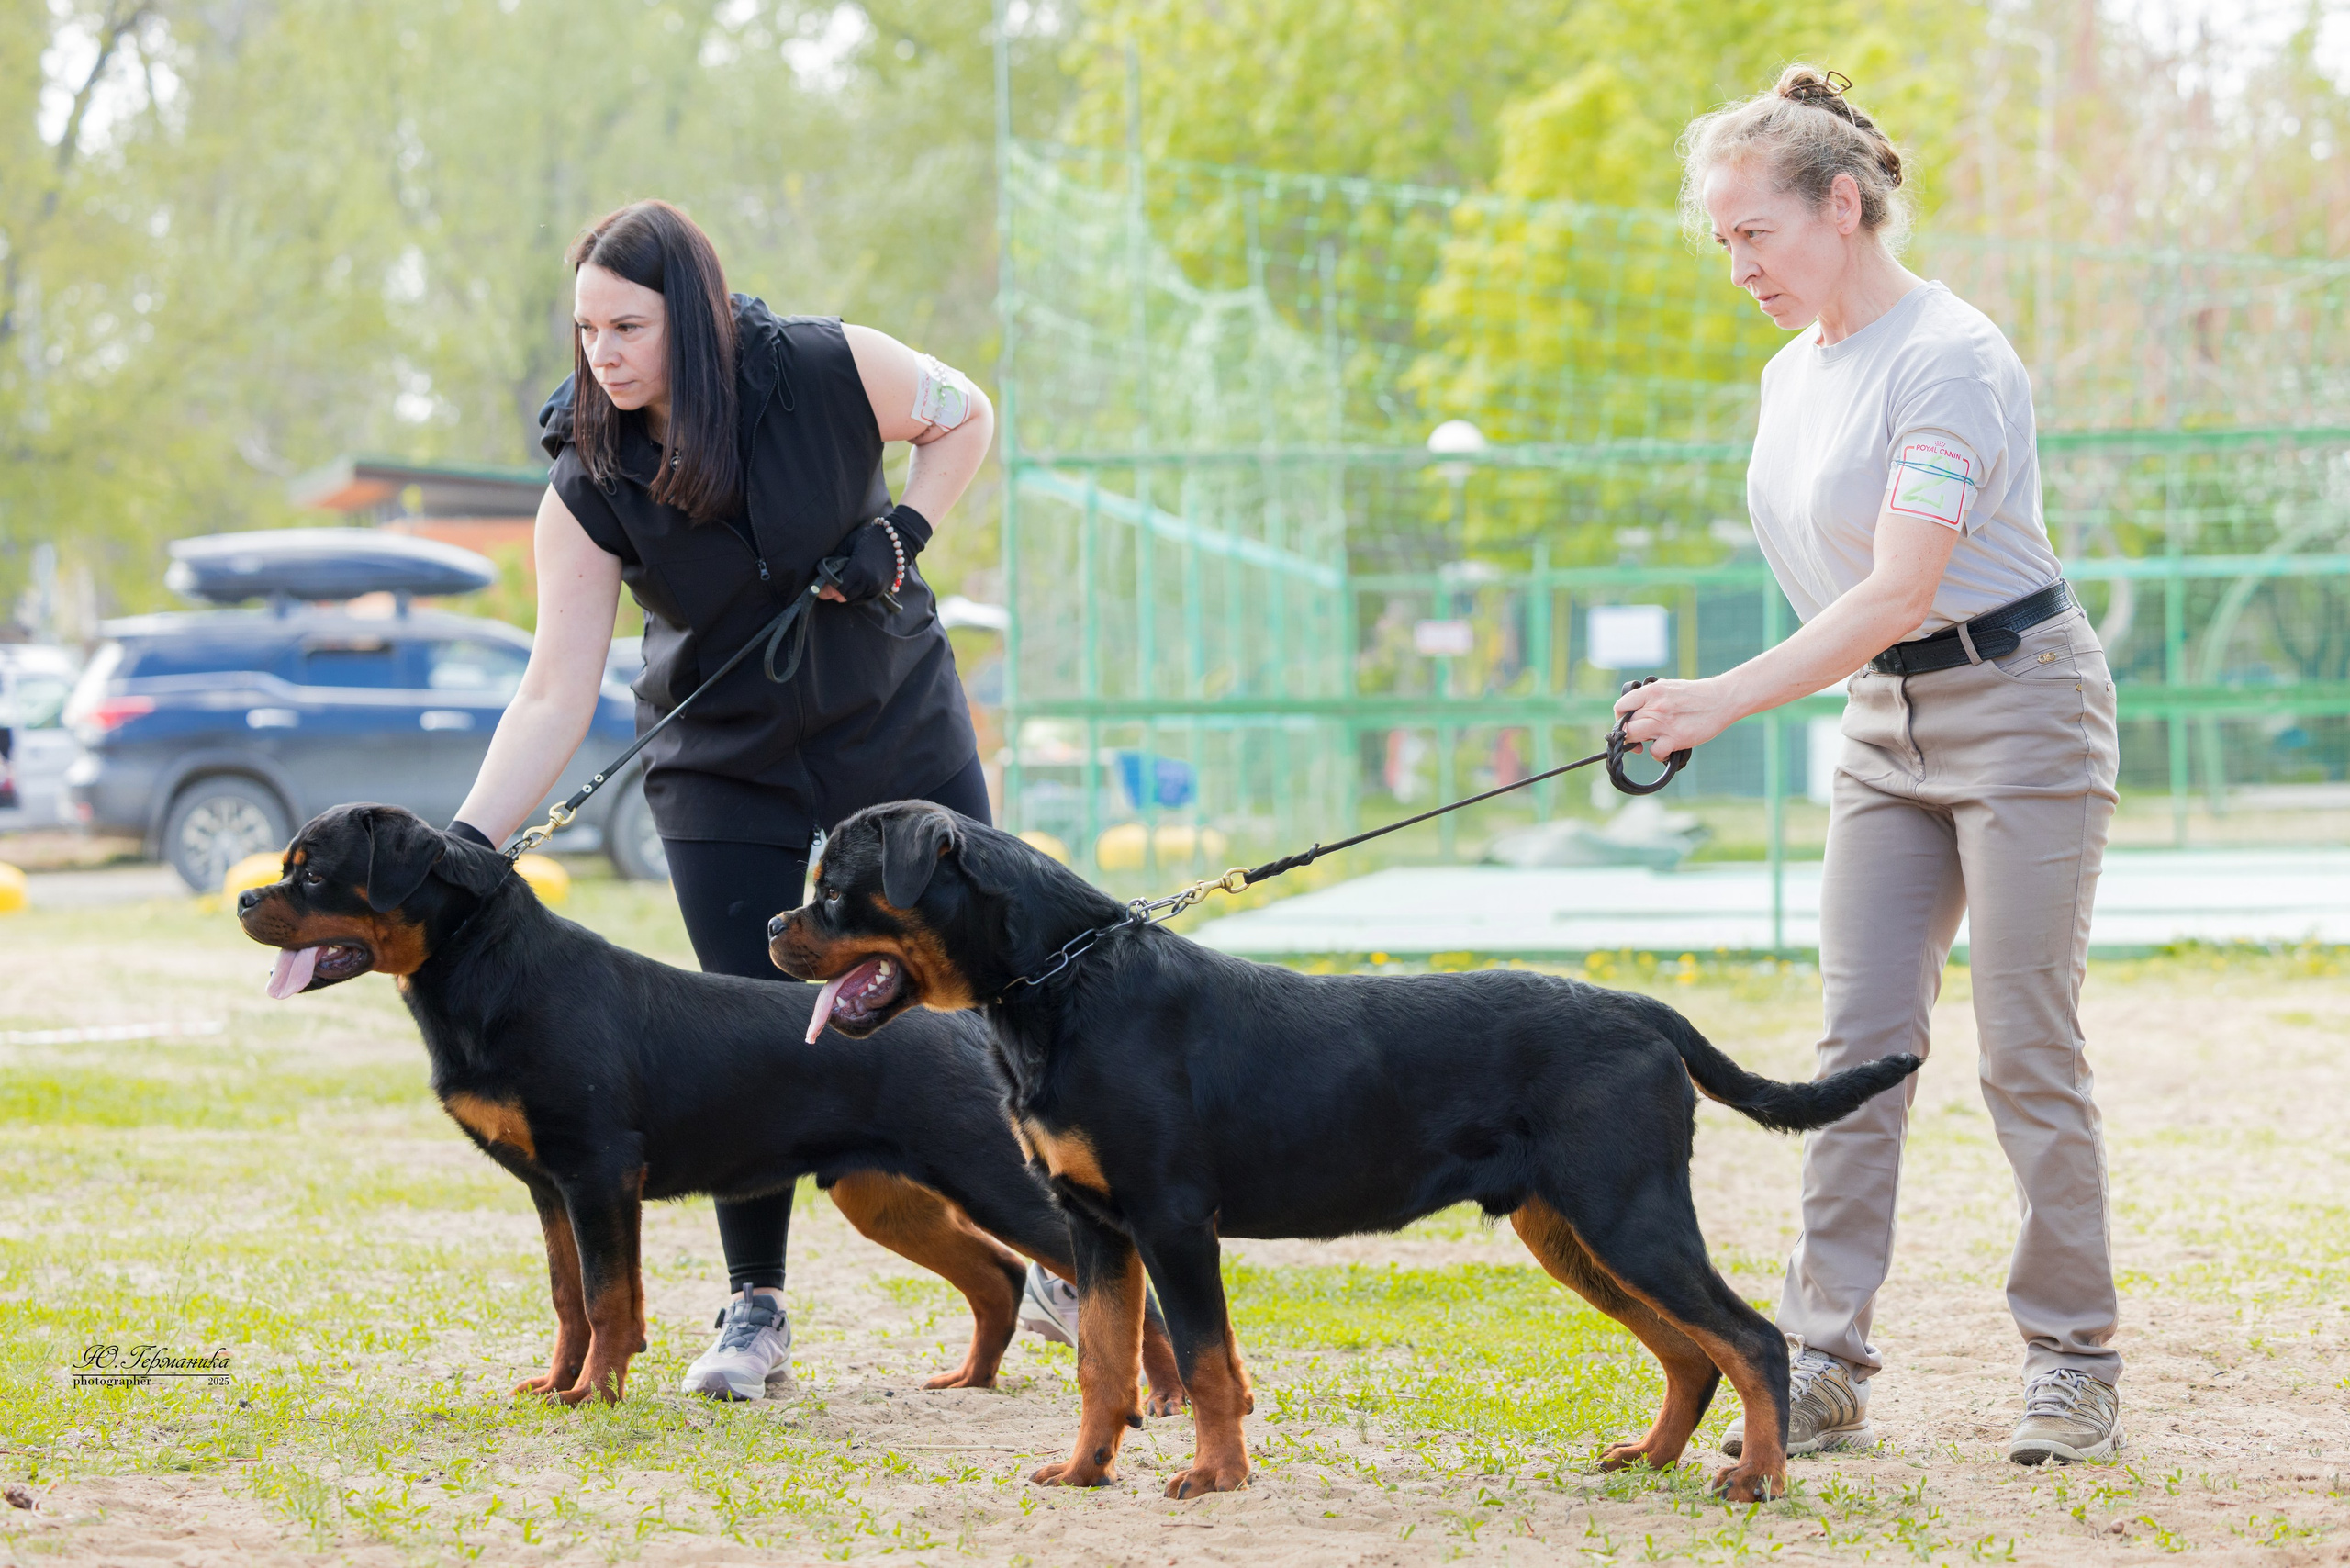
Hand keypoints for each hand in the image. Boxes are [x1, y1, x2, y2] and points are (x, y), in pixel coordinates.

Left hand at [825, 521, 901, 604]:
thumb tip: (823, 571)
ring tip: (838, 585)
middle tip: (826, 587)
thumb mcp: (848, 543)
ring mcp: (877, 587)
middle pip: (844, 596)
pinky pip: (864, 599)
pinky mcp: (882, 590)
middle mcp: (869, 581)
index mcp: (859, 569)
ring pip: (853, 599)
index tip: (818, 588)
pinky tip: (851, 586)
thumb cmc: (870, 537)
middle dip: (833, 593)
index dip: (826, 590)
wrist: (898, 540)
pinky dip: (855, 595)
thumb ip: (835, 558)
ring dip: (844, 594)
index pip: (837, 588)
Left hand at [1611, 677, 1741, 759]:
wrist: (1722, 699)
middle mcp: (1655, 706)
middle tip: (1641, 736)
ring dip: (1639, 743)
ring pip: (1634, 737)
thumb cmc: (1695, 695)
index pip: (1621, 706)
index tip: (1628, 723)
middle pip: (1627, 725)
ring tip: (1652, 740)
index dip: (1621, 718)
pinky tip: (1666, 749)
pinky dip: (1658, 754)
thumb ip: (1650, 697)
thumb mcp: (1669, 687)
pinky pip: (1655, 752)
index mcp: (1652, 691)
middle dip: (1631, 732)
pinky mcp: (1676, 738)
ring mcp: (1664, 723)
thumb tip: (1634, 711)